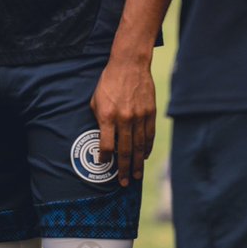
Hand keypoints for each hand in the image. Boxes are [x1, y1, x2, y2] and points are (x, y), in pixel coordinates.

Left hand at [91, 55, 155, 186]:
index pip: (106, 145)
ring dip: (138, 163)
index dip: (105, 158)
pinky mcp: (149, 113)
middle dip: (124, 169)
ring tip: (136, 176)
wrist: (129, 64)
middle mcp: (124, 119)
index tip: (103, 164)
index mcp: (107, 116)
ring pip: (139, 146)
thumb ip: (99, 120)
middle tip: (125, 183)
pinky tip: (144, 156)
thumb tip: (102, 138)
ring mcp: (139, 117)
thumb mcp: (96, 99)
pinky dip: (147, 148)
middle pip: (125, 151)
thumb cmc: (109, 82)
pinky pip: (149, 135)